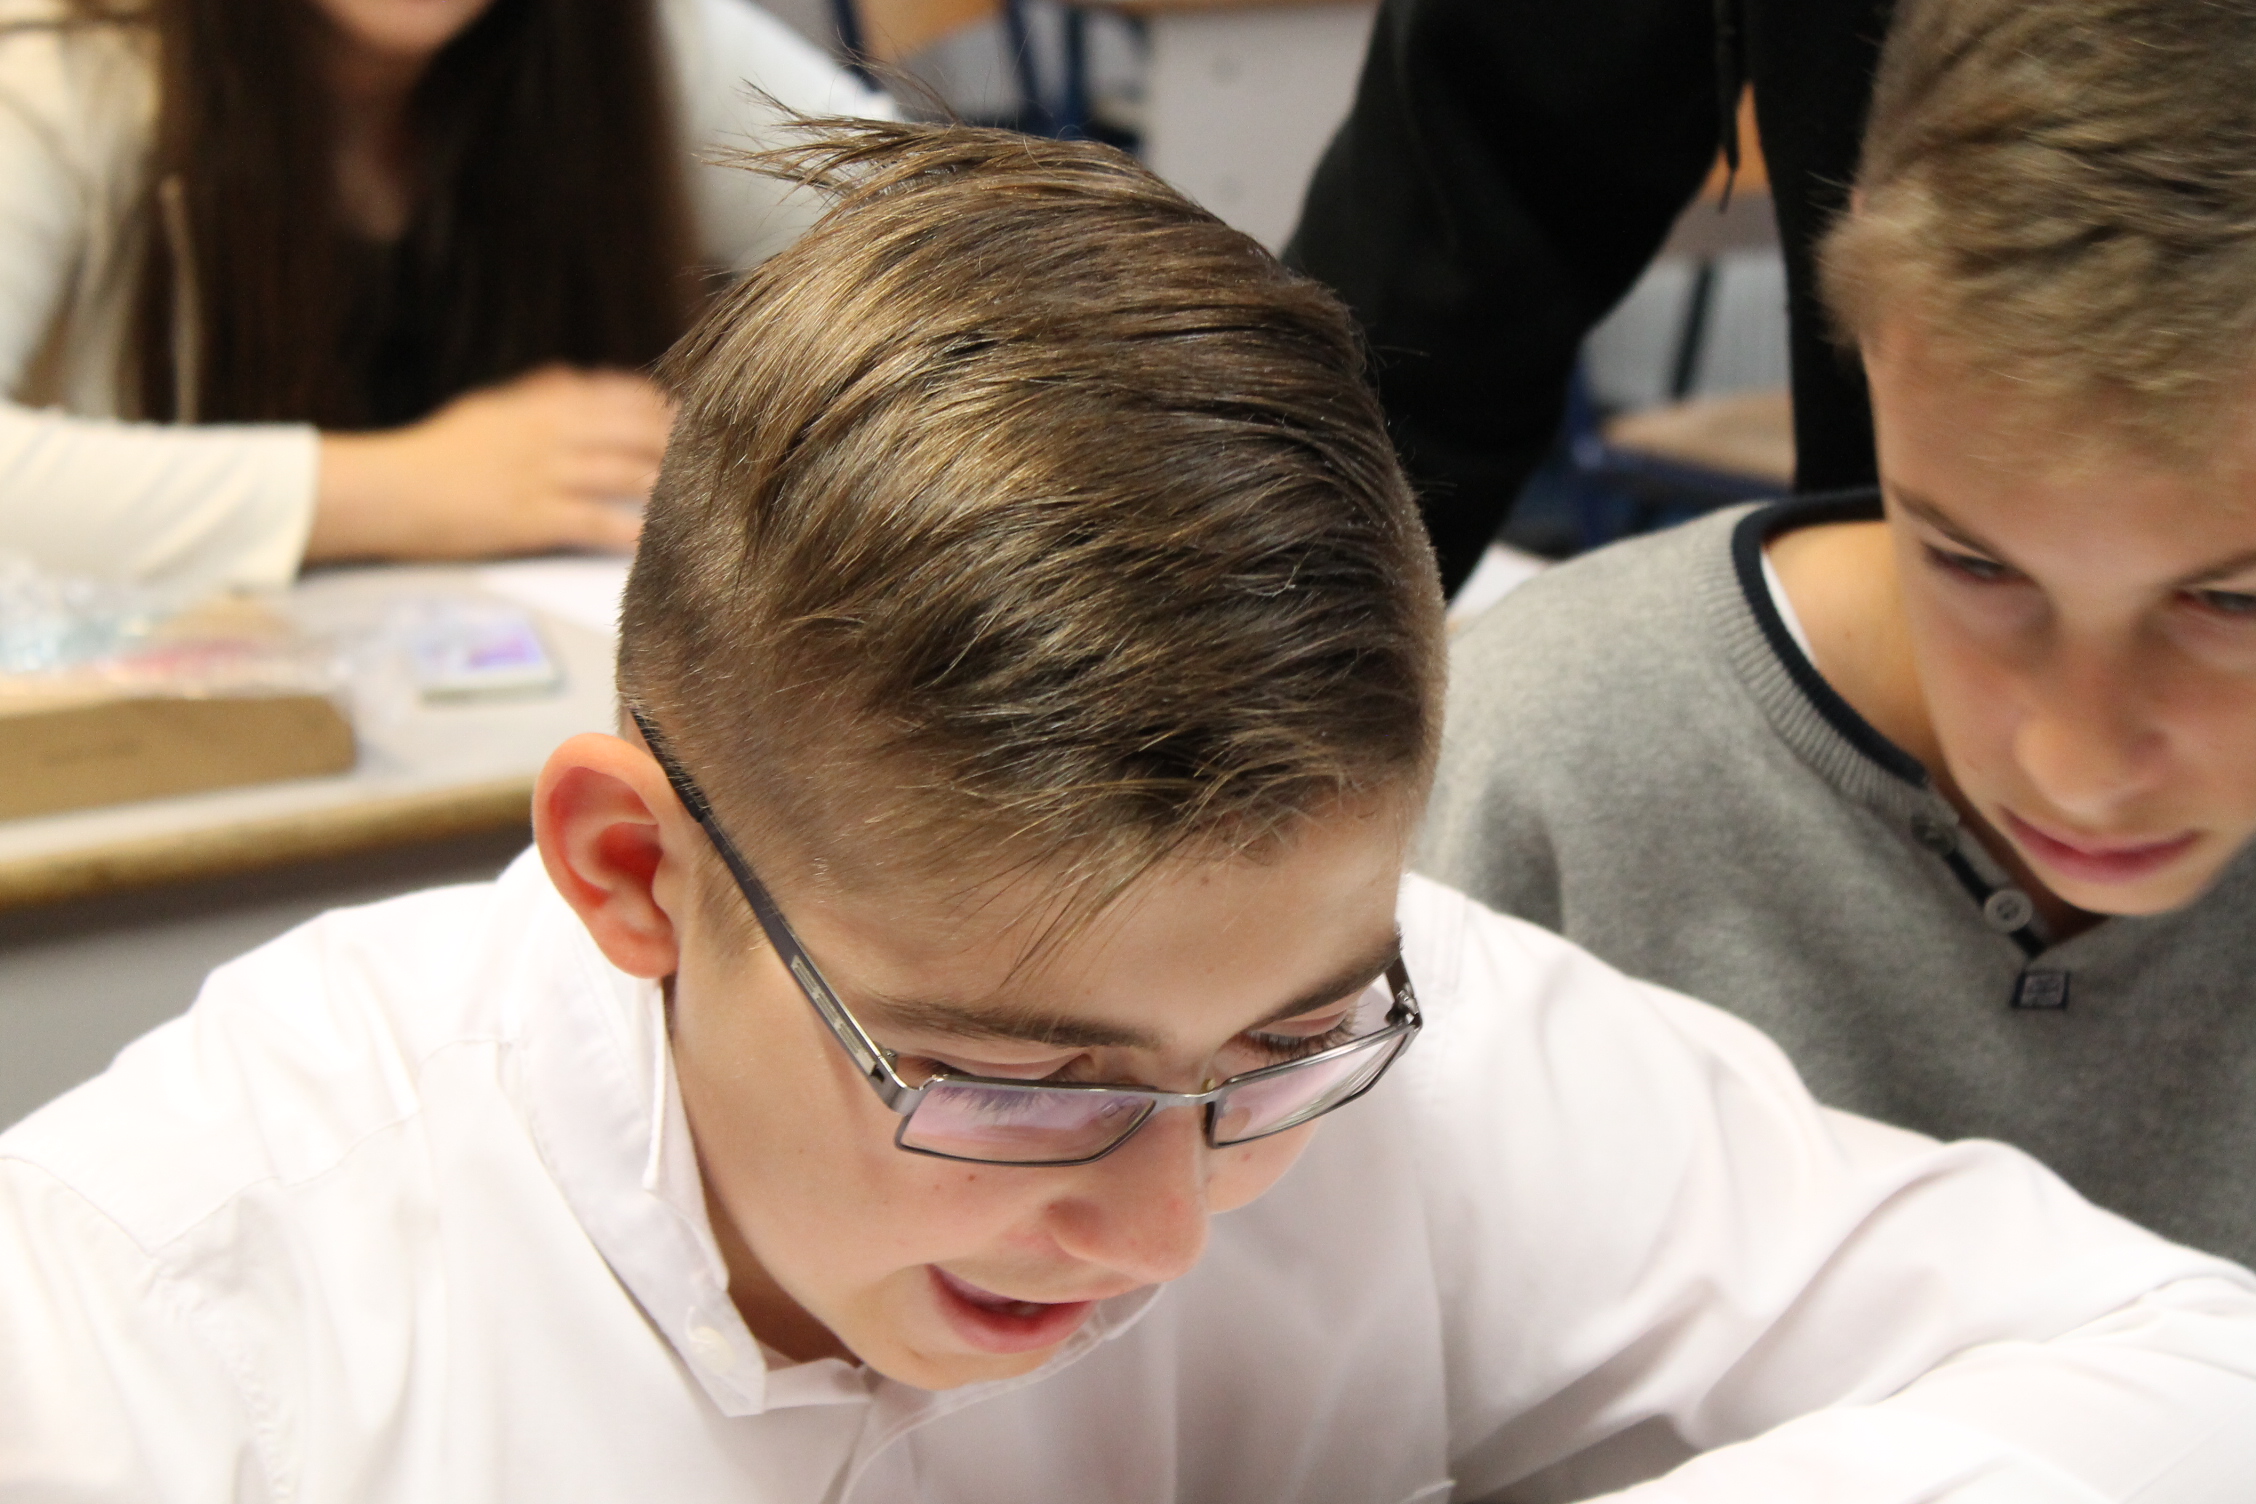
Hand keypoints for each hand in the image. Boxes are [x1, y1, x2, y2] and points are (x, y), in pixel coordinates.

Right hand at [307, 365, 672, 563]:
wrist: (386, 490)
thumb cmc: (434, 455)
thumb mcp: (487, 411)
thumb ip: (536, 396)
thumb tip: (577, 380)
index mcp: (538, 406)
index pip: (618, 396)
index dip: (662, 408)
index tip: (696, 418)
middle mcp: (546, 433)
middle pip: (634, 432)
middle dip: (680, 447)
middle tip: (720, 461)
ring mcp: (539, 474)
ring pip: (623, 473)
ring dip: (667, 485)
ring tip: (703, 499)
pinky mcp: (529, 517)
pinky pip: (594, 521)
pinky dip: (630, 531)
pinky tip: (658, 541)